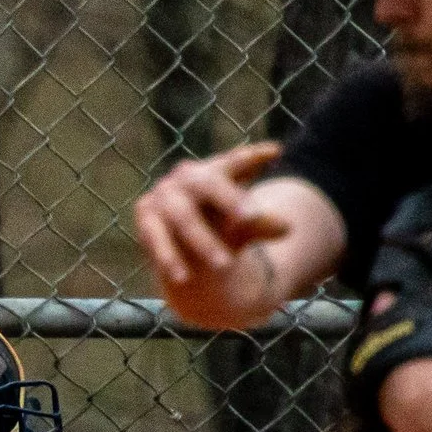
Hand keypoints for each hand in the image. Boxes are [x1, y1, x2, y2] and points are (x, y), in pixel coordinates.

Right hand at [133, 142, 288, 317]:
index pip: (236, 161)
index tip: (274, 152)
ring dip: (203, 241)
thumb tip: (287, 227)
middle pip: (208, 184)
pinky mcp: (145, 216)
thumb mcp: (242, 225)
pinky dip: (169, 258)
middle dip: (228, 199)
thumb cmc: (217, 225)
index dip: (252, 158)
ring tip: (226, 266)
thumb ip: (259, 224)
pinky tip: (182, 278)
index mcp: (215, 170)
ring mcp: (163, 193)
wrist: (183, 245)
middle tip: (251, 217)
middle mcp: (187, 176)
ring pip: (183, 216)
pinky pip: (156, 238)